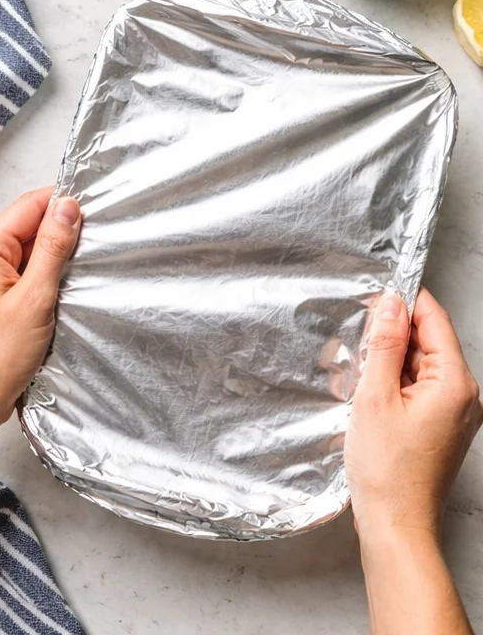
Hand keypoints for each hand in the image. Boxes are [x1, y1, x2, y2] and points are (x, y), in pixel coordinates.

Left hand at [0, 186, 80, 447]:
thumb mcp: (34, 299)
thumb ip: (52, 249)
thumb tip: (67, 209)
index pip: (29, 204)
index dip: (61, 200)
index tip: (91, 205)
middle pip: (31, 223)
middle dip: (62, 228)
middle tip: (93, 239)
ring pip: (33, 246)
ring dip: (57, 253)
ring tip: (80, 266)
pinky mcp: (2, 294)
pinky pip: (30, 269)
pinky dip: (50, 273)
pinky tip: (64, 286)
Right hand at [347, 287, 481, 544]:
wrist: (397, 526)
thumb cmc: (387, 471)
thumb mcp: (375, 396)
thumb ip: (384, 344)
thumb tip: (391, 303)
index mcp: (455, 383)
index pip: (434, 319)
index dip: (403, 301)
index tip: (373, 293)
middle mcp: (465, 395)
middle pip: (429, 341)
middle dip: (392, 336)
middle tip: (356, 347)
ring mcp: (456, 413)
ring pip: (421, 365)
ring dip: (390, 363)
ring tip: (361, 381)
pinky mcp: (443, 426)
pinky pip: (420, 388)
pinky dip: (395, 385)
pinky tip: (372, 399)